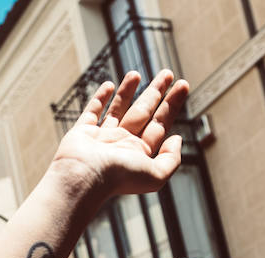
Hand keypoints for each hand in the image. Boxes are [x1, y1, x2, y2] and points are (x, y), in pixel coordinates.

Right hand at [50, 70, 188, 201]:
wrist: (83, 177)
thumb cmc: (118, 178)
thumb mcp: (156, 174)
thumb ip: (171, 159)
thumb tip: (177, 139)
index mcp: (139, 152)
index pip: (160, 124)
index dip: (172, 104)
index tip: (183, 85)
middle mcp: (122, 144)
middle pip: (143, 111)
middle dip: (156, 92)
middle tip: (167, 73)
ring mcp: (102, 137)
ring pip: (118, 109)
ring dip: (128, 90)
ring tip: (137, 72)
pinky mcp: (82, 132)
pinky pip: (92, 111)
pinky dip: (99, 98)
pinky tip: (108, 85)